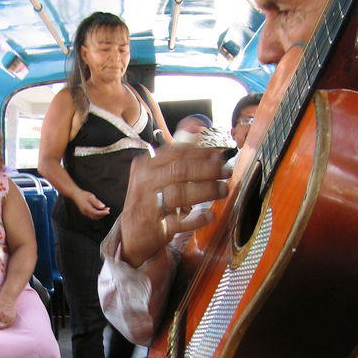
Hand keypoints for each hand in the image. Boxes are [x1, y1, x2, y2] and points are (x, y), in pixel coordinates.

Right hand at [73, 188, 109, 218]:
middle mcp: (85, 212)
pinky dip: (98, 214)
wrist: (75, 195)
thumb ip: (96, 202)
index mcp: (86, 208)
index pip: (97, 213)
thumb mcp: (90, 196)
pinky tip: (100, 211)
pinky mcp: (85, 213)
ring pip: (95, 217)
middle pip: (96, 216)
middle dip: (103, 214)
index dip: (103, 213)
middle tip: (108, 209)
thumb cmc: (82, 195)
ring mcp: (85, 214)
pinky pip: (93, 216)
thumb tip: (102, 206)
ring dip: (101, 215)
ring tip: (105, 210)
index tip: (108, 210)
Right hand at [119, 144, 228, 268]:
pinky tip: (210, 215)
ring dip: (205, 190)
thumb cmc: (149, 199)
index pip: (175, 153)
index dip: (200, 153)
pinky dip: (196, 219)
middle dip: (207, 170)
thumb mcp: (157, 173)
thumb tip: (195, 124)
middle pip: (179, 170)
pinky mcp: (153, 227)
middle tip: (226, 172)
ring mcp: (147, 205)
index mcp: (145, 165)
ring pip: (179, 193)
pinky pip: (178, 222)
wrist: (131, 234)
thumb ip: (177, 152)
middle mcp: (144, 183)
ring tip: (223, 190)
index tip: (218, 155)